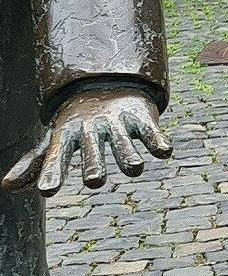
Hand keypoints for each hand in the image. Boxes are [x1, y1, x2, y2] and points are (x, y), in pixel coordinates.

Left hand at [5, 87, 171, 194]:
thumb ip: (36, 164)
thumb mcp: (55, 140)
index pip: (57, 156)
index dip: (53, 172)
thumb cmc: (77, 124)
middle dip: (94, 164)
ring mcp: (117, 123)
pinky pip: (150, 131)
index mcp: (67, 135)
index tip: (47, 191)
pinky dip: (157, 140)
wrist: (108, 85)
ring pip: (123, 142)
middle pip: (92, 151)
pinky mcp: (141, 117)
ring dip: (128, 155)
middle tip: (94, 181)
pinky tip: (164, 152)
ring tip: (133, 169)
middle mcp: (92, 130)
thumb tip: (5, 186)